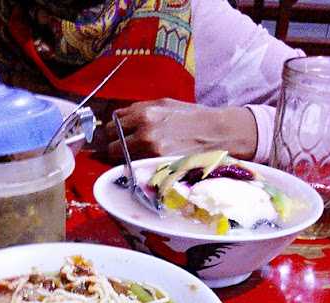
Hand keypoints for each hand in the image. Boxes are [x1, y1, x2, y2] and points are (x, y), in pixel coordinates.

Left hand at [105, 98, 257, 160]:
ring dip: (125, 162)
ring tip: (137, 159)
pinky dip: (138, 170)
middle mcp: (145, 133)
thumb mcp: (164, 104)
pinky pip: (137, 171)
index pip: (111, 126)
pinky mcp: (161, 167)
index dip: (114, 132)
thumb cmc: (192, 117)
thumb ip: (139, 111)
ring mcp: (152, 153)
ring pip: (122, 162)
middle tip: (125, 151)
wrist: (218, 133)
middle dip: (115, 148)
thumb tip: (118, 119)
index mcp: (144, 114)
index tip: (118, 136)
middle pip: (111, 146)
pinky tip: (146, 166)